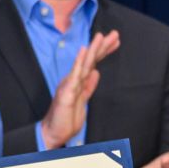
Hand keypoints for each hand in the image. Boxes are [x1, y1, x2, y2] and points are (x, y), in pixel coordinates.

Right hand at [39, 30, 119, 148]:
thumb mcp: (83, 100)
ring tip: (100, 36)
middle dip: (103, 47)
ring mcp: (70, 84)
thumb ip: (89, 86)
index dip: (104, 52)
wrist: (53, 133)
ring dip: (93, 49)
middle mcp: (74, 79)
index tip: (115, 42)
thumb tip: (97, 73)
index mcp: (79, 81)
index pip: (94, 63)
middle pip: (91, 60)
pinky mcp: (67, 91)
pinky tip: (83, 50)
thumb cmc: (65, 118)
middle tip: (115, 34)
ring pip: (84, 64)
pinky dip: (79, 62)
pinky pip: (74, 75)